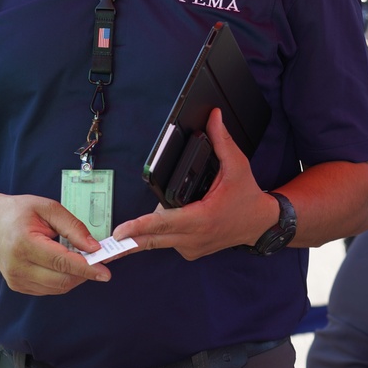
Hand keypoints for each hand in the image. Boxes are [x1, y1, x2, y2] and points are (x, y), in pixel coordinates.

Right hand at [0, 194, 114, 294]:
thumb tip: (94, 247)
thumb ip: (72, 226)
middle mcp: (17, 266)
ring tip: (77, 258)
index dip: (86, 268)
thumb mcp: (47, 208)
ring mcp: (16, 280)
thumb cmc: (18, 211)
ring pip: (58, 287)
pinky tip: (62, 264)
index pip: (62, 262)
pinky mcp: (18, 286)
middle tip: (97, 260)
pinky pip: (49, 289)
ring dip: (74, 277)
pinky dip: (62, 279)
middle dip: (84, 273)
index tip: (105, 271)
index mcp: (24, 244)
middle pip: (62, 279)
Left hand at [112, 109, 276, 260]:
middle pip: (153, 238)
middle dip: (130, 239)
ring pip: (158, 241)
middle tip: (107, 241)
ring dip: (145, 233)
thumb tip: (213, 116)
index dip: (140, 226)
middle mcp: (194, 237)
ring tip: (128, 231)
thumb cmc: (247, 197)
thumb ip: (222, 141)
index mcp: (202, 218)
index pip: (164, 222)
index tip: (120, 232)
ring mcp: (192, 248)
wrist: (261, 225)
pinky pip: (167, 241)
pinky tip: (158, 224)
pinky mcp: (190, 251)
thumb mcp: (237, 166)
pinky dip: (160, 232)